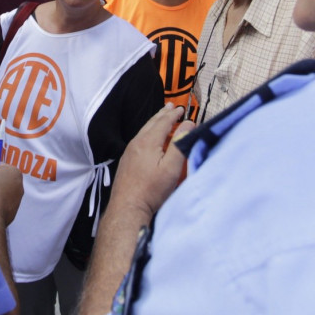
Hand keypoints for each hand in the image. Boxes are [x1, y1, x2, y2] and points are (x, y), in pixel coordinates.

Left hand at [111, 104, 194, 219]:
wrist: (127, 207)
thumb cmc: (150, 190)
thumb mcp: (171, 168)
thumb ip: (180, 144)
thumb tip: (188, 125)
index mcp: (147, 142)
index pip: (163, 122)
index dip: (173, 115)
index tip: (181, 110)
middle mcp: (136, 144)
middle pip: (151, 123)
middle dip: (162, 114)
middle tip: (170, 107)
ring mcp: (129, 152)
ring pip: (144, 131)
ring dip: (154, 123)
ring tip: (161, 118)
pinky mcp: (126, 161)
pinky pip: (139, 140)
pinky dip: (148, 133)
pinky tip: (150, 139)